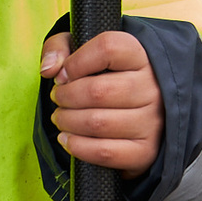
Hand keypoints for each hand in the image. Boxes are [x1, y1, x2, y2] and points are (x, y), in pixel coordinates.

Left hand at [40, 30, 161, 175]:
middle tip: (58, 98)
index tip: (64, 74)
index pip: (108, 49)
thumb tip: (49, 69)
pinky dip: (78, 147)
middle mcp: (152, 87)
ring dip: (68, 122)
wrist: (145, 109)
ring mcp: (152, 121)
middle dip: (66, 97)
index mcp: (140, 55)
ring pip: (98, 123)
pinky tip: (67, 138)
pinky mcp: (145, 151)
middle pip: (97, 91)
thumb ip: (59, 47)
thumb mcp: (83, 50)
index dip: (76, 61)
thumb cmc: (108, 76)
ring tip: (60, 118)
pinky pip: (105, 152)